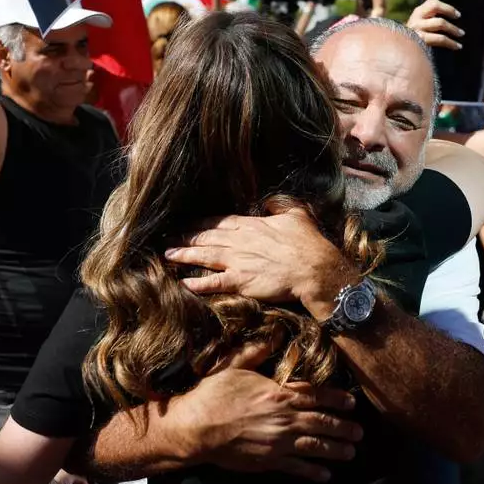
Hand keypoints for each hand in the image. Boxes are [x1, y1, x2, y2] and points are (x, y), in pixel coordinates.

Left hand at [165, 206, 354, 316]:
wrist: (314, 269)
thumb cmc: (308, 243)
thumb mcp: (296, 214)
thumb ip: (279, 205)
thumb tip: (268, 201)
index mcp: (252, 225)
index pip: (221, 222)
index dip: (202, 222)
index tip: (189, 223)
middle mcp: (240, 242)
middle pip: (208, 237)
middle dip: (187, 236)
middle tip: (170, 237)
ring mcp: (238, 262)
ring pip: (205, 256)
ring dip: (185, 254)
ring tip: (169, 254)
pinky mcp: (241, 282)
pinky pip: (214, 282)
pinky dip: (198, 283)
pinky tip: (184, 282)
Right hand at [168, 366, 361, 481]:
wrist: (193, 428)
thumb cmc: (211, 395)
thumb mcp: (233, 366)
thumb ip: (256, 352)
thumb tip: (274, 335)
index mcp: (277, 394)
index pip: (315, 395)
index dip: (337, 399)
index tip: (352, 402)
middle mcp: (283, 419)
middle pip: (321, 422)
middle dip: (343, 427)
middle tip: (360, 432)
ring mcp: (277, 442)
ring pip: (315, 446)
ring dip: (336, 450)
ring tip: (350, 452)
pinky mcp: (267, 461)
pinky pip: (296, 468)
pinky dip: (313, 472)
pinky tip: (326, 475)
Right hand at [407, 0, 463, 49]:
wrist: (401, 51)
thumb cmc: (416, 38)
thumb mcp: (420, 24)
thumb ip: (431, 16)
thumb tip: (451, 13)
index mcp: (418, 12)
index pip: (433, 1)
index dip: (447, 6)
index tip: (457, 14)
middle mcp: (416, 18)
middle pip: (436, 7)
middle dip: (450, 12)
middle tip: (460, 21)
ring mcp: (417, 28)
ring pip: (440, 23)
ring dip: (453, 29)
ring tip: (461, 34)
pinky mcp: (420, 40)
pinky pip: (439, 39)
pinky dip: (450, 43)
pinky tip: (456, 46)